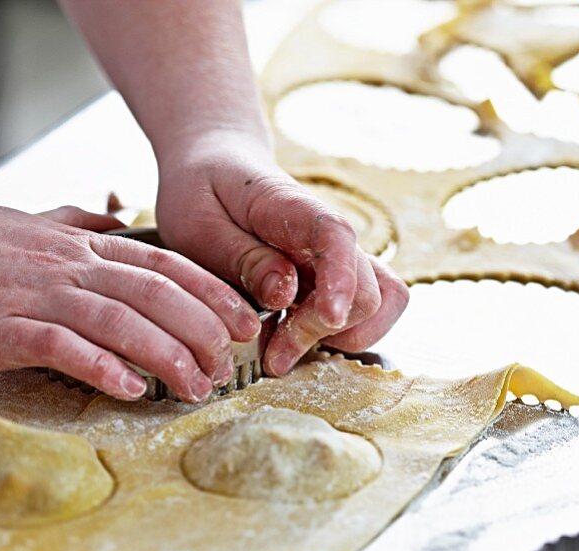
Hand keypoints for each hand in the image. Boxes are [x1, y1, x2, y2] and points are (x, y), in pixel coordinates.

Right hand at [0, 188, 259, 402]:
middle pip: (155, 292)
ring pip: (120, 319)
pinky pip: (61, 346)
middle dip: (203, 329)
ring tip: (197, 385)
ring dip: (167, 355)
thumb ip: (73, 225)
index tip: (244, 320)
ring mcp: (33, 295)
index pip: (162, 262)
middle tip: (229, 366)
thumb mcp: (23, 224)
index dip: (210, 292)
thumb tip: (112, 225)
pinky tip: (131, 388)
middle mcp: (65, 266)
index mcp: (74, 245)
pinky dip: (102, 366)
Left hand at [155, 132, 409, 375]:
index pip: (337, 237)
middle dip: (323, 329)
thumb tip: (286, 294)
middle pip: (365, 288)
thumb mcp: (199, 225)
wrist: (212, 168)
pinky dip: (342, 335)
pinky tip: (296, 341)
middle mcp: (328, 234)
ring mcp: (337, 257)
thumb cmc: (201, 194)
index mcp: (292, 209)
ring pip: (380, 301)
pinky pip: (365, 309)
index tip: (329, 318)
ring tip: (289, 349)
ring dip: (345, 337)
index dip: (341, 280)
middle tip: (272, 353)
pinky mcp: (334, 276)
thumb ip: (243, 259)